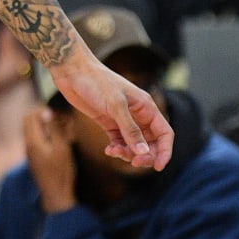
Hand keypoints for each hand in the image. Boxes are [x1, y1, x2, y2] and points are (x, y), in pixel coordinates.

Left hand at [24, 107, 77, 211]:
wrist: (56, 195)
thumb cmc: (61, 171)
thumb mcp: (62, 147)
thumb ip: (53, 128)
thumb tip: (46, 112)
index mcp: (32, 140)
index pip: (30, 116)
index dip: (42, 109)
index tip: (57, 112)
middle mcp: (27, 145)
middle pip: (27, 121)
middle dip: (40, 115)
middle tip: (57, 117)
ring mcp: (29, 152)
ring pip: (30, 130)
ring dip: (42, 125)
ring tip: (59, 127)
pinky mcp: (33, 158)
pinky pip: (34, 139)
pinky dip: (43, 134)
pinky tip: (55, 139)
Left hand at [47, 52, 172, 169]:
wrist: (73, 72)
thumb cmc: (97, 82)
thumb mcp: (116, 105)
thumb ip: (130, 129)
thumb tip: (143, 152)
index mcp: (146, 107)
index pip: (164, 133)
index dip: (165, 151)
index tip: (158, 166)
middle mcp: (138, 114)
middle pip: (151, 143)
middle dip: (145, 155)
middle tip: (133, 163)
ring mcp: (123, 119)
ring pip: (134, 145)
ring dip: (128, 153)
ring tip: (114, 151)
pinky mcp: (109, 123)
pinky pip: (119, 142)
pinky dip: (117, 149)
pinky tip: (109, 150)